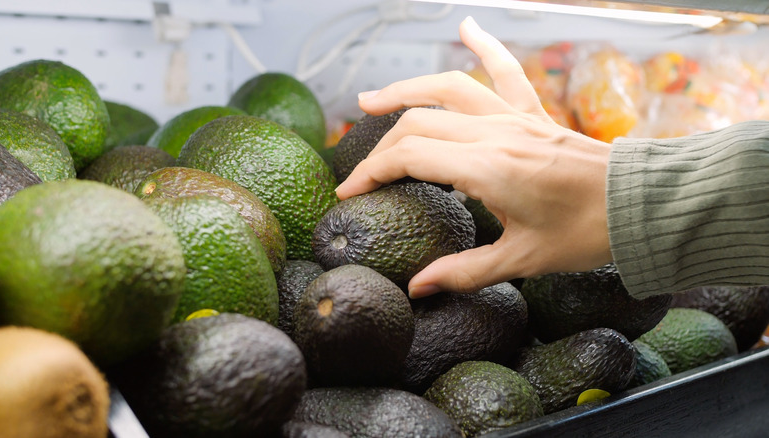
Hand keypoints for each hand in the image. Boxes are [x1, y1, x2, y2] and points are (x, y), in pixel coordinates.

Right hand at [335, 17, 612, 297]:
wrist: (640, 205)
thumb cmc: (586, 234)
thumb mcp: (522, 261)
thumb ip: (464, 272)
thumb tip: (418, 288)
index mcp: (487, 168)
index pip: (410, 158)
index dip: (371, 173)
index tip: (349, 193)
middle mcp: (495, 134)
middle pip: (418, 123)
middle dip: (380, 144)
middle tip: (359, 168)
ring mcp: (515, 118)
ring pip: (449, 88)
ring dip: (406, 90)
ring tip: (371, 100)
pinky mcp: (533, 115)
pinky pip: (505, 72)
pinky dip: (485, 46)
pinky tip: (467, 27)